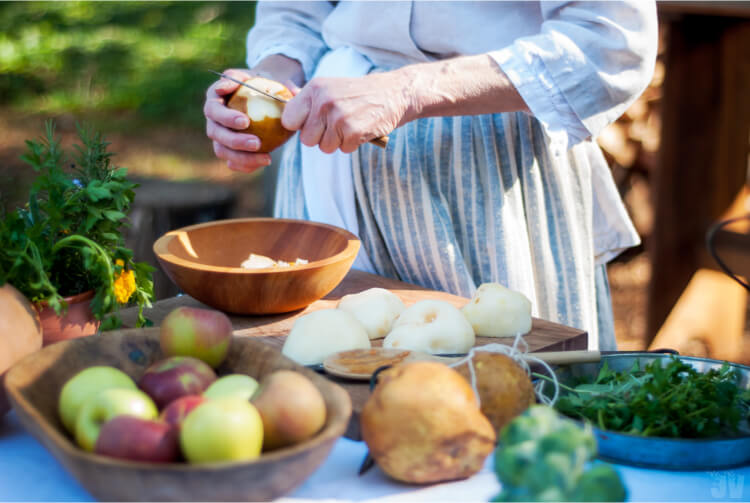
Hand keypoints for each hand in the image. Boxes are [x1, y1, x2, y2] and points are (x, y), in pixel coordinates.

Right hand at [204, 68, 271, 172]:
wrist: (267, 96)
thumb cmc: (263, 83)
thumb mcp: (262, 74)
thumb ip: (260, 77)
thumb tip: (261, 88)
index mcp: (215, 98)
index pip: (213, 109)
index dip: (226, 117)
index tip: (245, 121)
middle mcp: (213, 118)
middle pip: (215, 133)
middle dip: (234, 140)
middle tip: (256, 143)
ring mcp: (219, 136)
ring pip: (222, 150)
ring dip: (241, 157)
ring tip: (266, 158)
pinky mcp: (229, 150)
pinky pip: (233, 162)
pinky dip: (246, 165)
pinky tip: (264, 162)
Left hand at [282, 71, 411, 153]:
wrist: (393, 93)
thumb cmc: (358, 93)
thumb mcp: (330, 87)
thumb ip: (307, 98)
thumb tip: (283, 99)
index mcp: (314, 89)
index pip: (289, 120)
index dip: (300, 126)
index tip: (312, 123)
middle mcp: (324, 102)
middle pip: (306, 139)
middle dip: (320, 137)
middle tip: (335, 126)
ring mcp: (339, 117)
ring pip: (324, 147)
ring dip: (337, 142)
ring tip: (349, 125)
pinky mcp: (353, 131)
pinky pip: (343, 150)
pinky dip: (352, 144)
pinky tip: (360, 129)